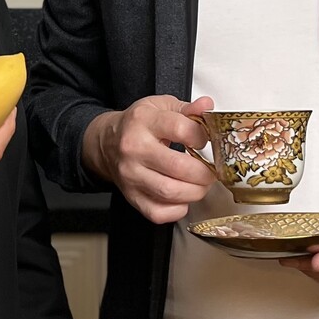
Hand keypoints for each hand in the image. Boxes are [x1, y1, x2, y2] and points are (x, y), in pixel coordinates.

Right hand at [82, 95, 215, 223]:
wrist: (107, 143)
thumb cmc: (138, 125)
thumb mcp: (161, 106)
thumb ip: (188, 108)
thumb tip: (207, 106)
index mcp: (144, 121)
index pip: (181, 129)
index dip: (202, 137)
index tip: (206, 141)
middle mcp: (134, 148)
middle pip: (178, 166)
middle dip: (204, 172)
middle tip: (211, 170)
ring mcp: (131, 175)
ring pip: (170, 192)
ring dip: (195, 192)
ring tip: (200, 184)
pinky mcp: (131, 196)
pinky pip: (158, 213)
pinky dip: (177, 210)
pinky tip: (182, 198)